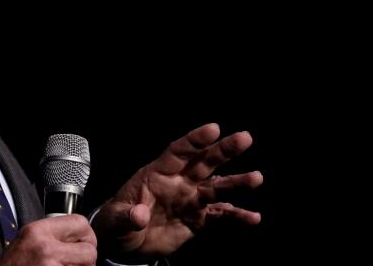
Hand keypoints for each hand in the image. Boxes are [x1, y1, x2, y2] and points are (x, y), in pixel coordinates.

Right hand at [0, 214, 96, 265]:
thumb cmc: (12, 264)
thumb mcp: (27, 238)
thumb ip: (51, 233)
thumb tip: (77, 234)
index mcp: (38, 231)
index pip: (80, 222)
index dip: (86, 234)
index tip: (82, 241)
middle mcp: (47, 248)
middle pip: (89, 248)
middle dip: (87, 256)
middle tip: (78, 260)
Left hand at [91, 123, 262, 261]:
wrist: (124, 244)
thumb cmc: (115, 223)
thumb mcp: (116, 219)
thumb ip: (128, 216)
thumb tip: (140, 216)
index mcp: (157, 174)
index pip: (178, 152)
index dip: (194, 140)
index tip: (214, 128)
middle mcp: (177, 183)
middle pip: (203, 162)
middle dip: (223, 150)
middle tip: (245, 138)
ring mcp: (189, 200)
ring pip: (216, 186)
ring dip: (236, 182)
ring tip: (257, 177)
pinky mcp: (197, 219)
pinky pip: (220, 215)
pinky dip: (236, 215)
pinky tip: (254, 217)